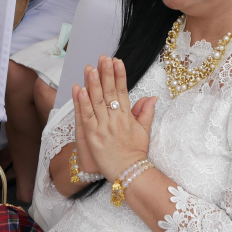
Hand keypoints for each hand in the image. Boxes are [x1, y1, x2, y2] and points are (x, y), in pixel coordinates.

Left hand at [73, 55, 156, 181]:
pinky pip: (87, 116)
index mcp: (127, 117)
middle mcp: (115, 119)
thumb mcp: (144, 131)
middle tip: (104, 58)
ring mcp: (104, 127)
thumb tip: (152, 97)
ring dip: (93, 83)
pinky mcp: (93, 136)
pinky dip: (83, 103)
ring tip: (91, 68)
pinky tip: (80, 89)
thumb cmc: (135, 153)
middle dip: (106, 74)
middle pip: (110, 92)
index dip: (120, 75)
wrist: (129, 173)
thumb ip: (145, 112)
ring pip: (97, 101)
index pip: (123, 91)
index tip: (117, 61)